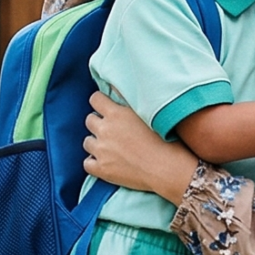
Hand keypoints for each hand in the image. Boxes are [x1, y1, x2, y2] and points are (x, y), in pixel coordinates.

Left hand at [83, 92, 201, 202]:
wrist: (167, 169)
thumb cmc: (164, 139)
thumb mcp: (147, 112)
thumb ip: (128, 98)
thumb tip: (114, 86)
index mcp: (116, 114)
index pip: (95, 99)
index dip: (100, 102)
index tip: (106, 107)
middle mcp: (105, 130)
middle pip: (90, 120)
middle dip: (99, 123)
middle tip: (112, 130)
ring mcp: (101, 150)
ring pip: (87, 142)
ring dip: (96, 143)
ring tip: (111, 147)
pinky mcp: (102, 169)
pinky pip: (87, 163)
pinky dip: (94, 162)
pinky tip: (106, 162)